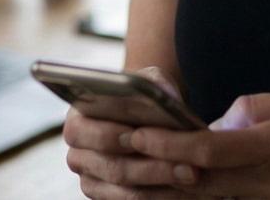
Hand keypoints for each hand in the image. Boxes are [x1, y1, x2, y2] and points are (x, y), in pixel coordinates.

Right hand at [62, 66, 203, 198]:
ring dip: (161, 182)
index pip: (83, 131)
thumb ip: (152, 83)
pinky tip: (185, 188)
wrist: (147, 119)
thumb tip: (164, 95)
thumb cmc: (144, 98)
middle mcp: (78, 154)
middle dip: (150, 166)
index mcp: (76, 120)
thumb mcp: (148, 80)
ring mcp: (92, 180)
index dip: (109, 135)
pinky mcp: (108, 197)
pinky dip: (161, 195)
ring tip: (192, 173)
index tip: (136, 136)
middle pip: (111, 167)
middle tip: (184, 163)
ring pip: (126, 189)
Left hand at [128, 89, 269, 198]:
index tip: (139, 133)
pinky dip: (193, 197)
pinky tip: (170, 189)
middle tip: (118, 154)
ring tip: (129, 175)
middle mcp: (266, 183)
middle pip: (196, 182)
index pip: (209, 149)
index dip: (169, 143)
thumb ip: (256, 107)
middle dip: (153, 169)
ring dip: (166, 188)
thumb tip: (219, 120)